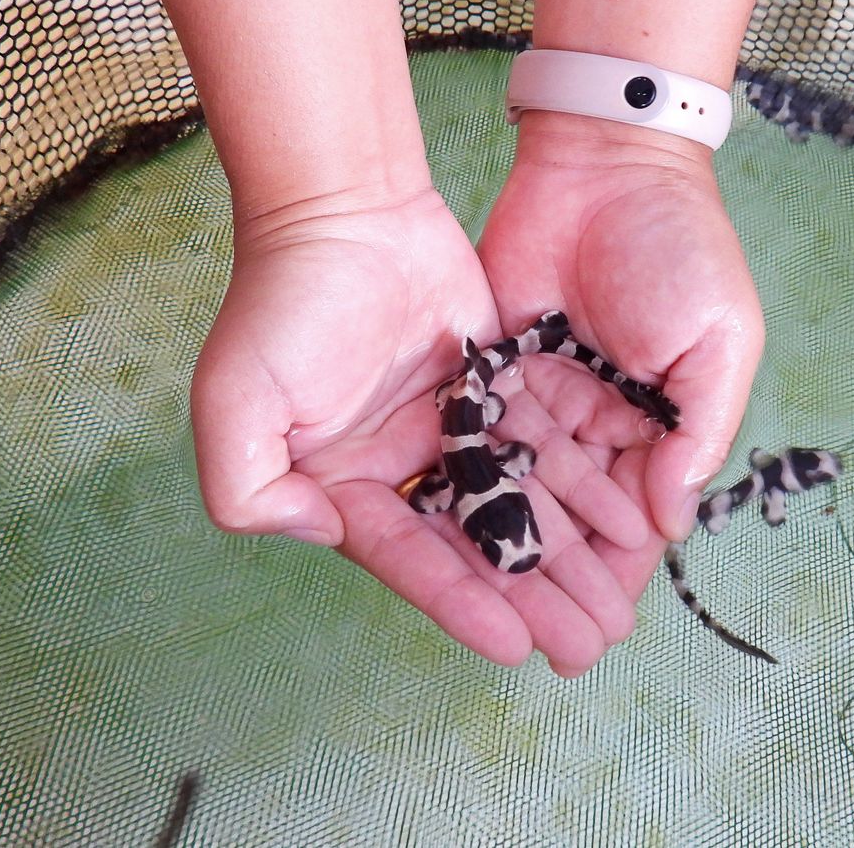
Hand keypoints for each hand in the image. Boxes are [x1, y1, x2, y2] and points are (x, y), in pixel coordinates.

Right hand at [191, 187, 642, 672]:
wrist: (343, 206)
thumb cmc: (282, 302)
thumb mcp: (234, 402)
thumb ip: (249, 488)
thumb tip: (322, 534)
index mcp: (342, 486)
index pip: (409, 557)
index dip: (460, 603)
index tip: (513, 646)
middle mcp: (398, 470)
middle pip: (473, 546)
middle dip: (527, 600)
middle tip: (584, 647)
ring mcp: (447, 431)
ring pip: (516, 504)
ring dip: (563, 557)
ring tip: (614, 608)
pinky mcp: (489, 393)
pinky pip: (539, 447)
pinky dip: (576, 484)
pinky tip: (619, 524)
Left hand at [478, 112, 764, 606]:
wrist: (604, 163)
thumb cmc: (680, 249)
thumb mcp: (720, 341)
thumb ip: (697, 431)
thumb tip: (672, 522)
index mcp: (655, 421)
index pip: (637, 515)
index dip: (621, 574)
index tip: (605, 633)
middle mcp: (595, 421)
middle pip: (574, 516)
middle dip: (563, 582)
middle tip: (552, 649)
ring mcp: (540, 397)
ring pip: (523, 489)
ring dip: (514, 552)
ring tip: (500, 618)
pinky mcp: (490, 367)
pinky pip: (481, 437)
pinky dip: (472, 488)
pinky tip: (457, 543)